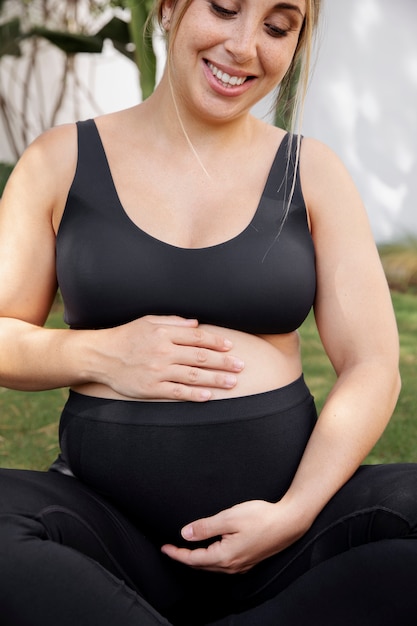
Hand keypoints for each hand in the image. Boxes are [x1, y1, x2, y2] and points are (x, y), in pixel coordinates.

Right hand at [96, 315, 243, 400]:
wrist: (100, 356)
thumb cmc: (125, 336)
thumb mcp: (148, 321)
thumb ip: (173, 321)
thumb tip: (196, 324)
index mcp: (164, 333)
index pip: (197, 337)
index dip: (217, 342)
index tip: (230, 346)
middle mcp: (163, 352)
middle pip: (201, 357)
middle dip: (224, 362)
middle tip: (240, 366)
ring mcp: (158, 371)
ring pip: (193, 376)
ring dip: (216, 380)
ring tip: (232, 382)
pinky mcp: (151, 388)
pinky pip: (177, 392)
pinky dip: (194, 395)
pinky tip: (209, 396)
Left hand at [161, 500, 307, 573]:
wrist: (289, 522)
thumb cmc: (261, 517)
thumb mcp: (229, 517)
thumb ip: (206, 527)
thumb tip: (186, 534)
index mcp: (225, 556)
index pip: (193, 559)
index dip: (177, 553)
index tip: (164, 548)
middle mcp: (232, 566)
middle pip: (202, 565)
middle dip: (185, 557)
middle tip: (171, 548)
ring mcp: (242, 565)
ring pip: (212, 566)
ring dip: (198, 559)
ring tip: (187, 549)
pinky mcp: (249, 561)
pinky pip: (223, 564)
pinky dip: (211, 558)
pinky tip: (210, 550)